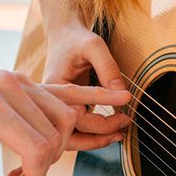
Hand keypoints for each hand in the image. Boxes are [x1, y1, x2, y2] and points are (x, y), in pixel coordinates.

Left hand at [0, 57, 129, 175]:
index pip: (38, 148)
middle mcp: (12, 89)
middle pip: (56, 135)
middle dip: (45, 166)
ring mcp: (22, 81)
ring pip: (65, 117)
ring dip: (59, 145)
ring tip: (34, 162)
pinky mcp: (26, 80)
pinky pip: (63, 97)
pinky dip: (80, 110)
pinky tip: (114, 101)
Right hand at [44, 22, 130, 148]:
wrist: (64, 35)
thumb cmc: (76, 38)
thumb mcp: (94, 46)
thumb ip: (108, 68)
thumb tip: (122, 94)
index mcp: (52, 87)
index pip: (75, 115)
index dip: (101, 119)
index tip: (126, 108)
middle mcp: (49, 103)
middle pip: (69, 133)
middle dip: (98, 136)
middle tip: (123, 127)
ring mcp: (54, 108)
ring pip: (69, 137)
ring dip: (94, 140)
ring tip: (119, 135)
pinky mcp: (63, 109)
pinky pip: (74, 130)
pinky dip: (92, 134)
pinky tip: (112, 131)